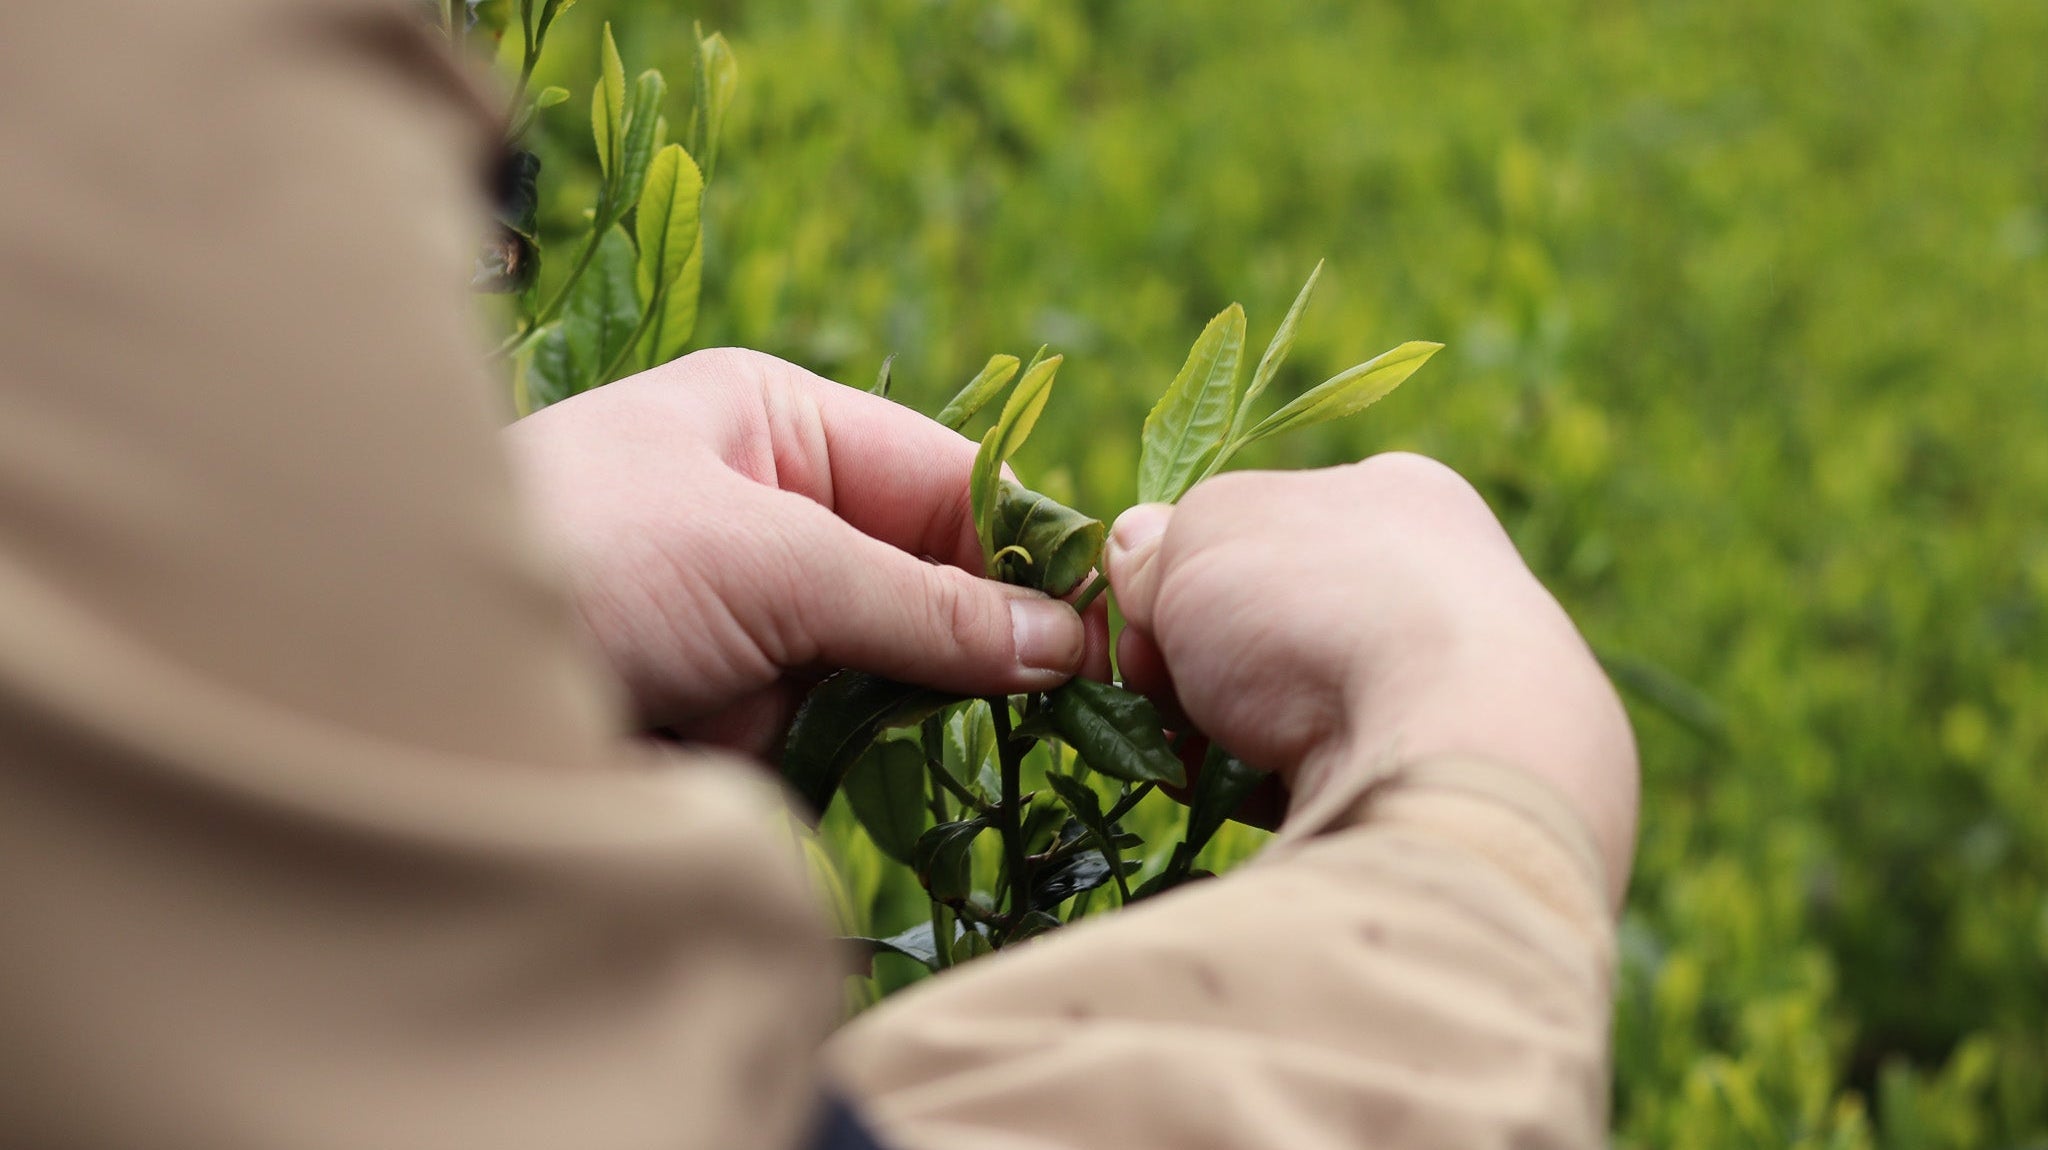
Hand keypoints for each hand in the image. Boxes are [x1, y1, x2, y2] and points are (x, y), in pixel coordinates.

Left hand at [506, 348, 1107, 755]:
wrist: (409, 677)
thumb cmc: (581, 555)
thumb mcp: (766, 557)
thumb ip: (922, 604)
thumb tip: (1067, 643)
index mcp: (780, 425)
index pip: (948, 479)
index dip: (1030, 551)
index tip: (1109, 631)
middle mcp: (775, 511)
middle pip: (932, 575)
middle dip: (990, 641)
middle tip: (1080, 710)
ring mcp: (754, 613)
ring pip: (895, 661)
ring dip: (935, 707)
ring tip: (1006, 747)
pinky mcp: (731, 705)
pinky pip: (840, 727)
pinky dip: (875, 757)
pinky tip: (919, 780)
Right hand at [1106, 453, 1636, 901]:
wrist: (1446, 749)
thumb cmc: (1317, 608)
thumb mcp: (1201, 535)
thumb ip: (1158, 541)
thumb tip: (1134, 552)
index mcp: (1398, 497)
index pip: (1265, 523)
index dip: (1187, 571)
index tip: (1146, 615)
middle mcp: (1437, 584)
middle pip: (1270, 622)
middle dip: (1199, 663)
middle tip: (1159, 690)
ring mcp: (1447, 688)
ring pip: (1290, 708)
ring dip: (1223, 731)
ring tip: (1191, 754)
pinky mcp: (1441, 781)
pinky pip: (1323, 778)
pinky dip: (1268, 789)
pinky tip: (1238, 797)